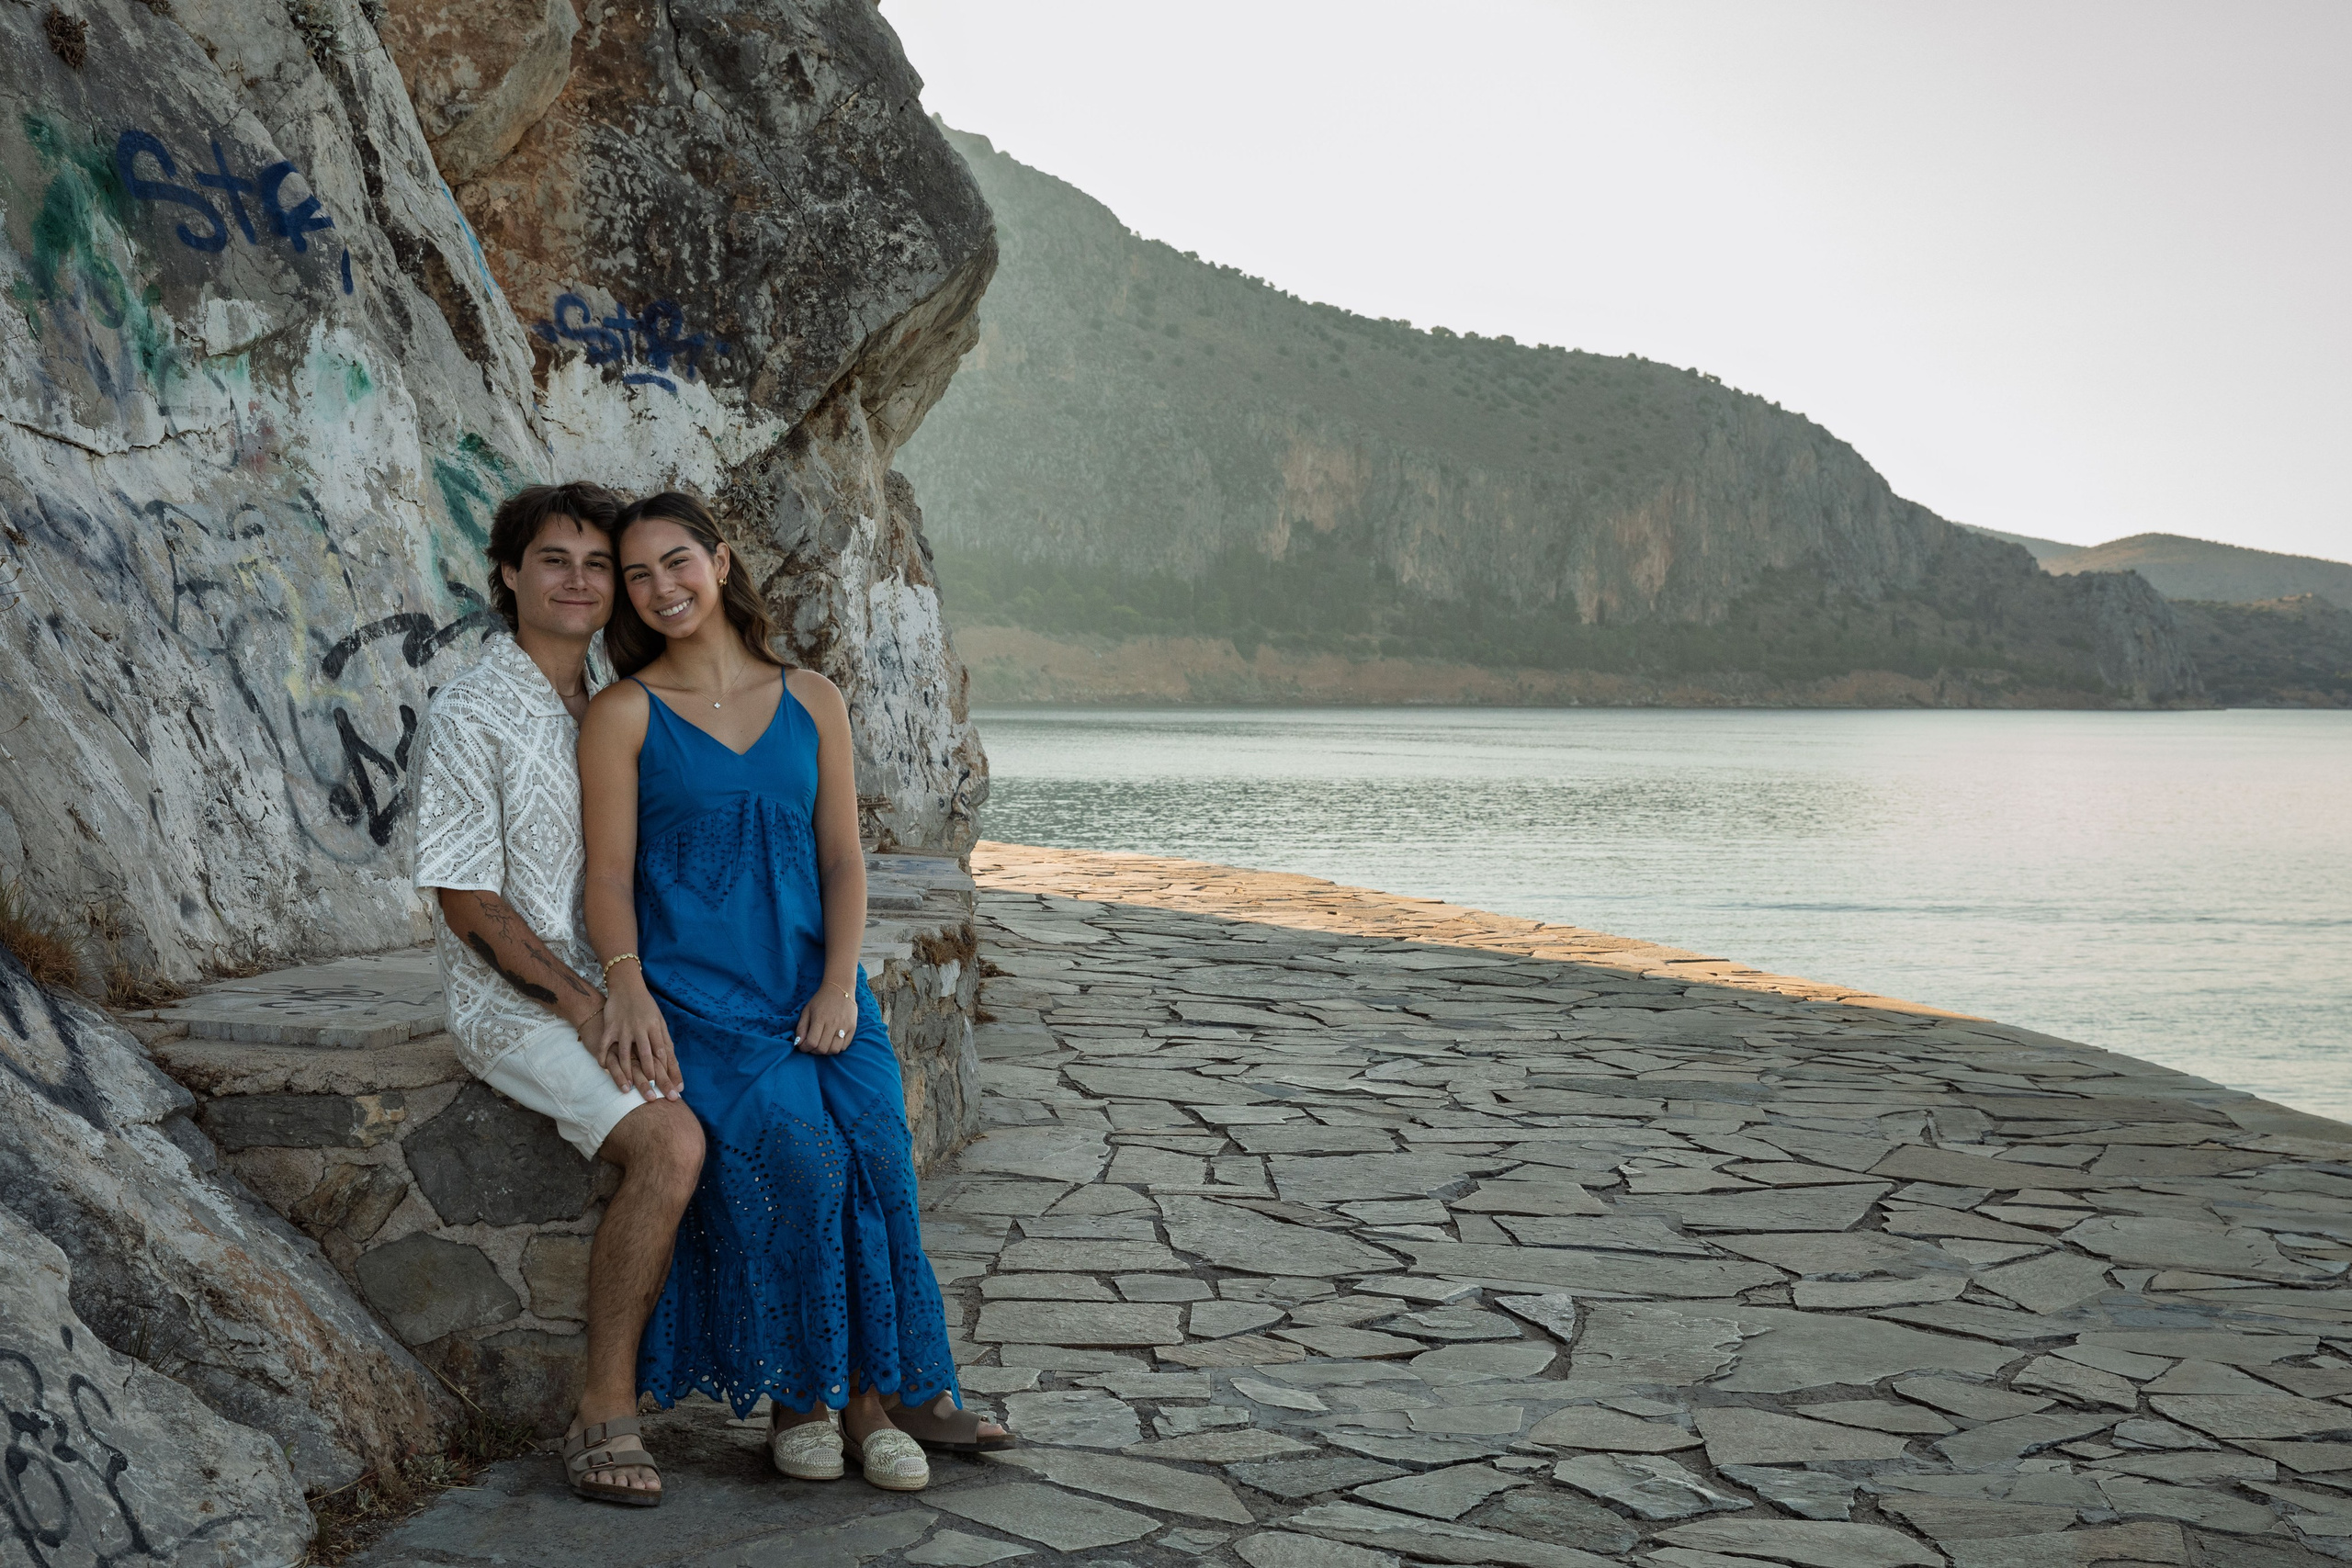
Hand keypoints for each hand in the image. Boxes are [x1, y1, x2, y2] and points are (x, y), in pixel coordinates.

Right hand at [598, 975, 683, 1098]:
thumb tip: (673, 1062)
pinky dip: (604, 1057)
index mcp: (656, 1027)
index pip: (664, 1053)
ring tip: (629, 1088)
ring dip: (627, 1072)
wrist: (626, 987)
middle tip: (654, 1094)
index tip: (673, 1087)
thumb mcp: (660, 1021)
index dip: (668, 1071)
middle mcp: (641, 1029)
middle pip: (647, 1056)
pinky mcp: (610, 1028)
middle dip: (651, 1076)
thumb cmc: (646, 1007)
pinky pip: (605, 1045)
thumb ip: (665, 1040)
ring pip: (625, 1054)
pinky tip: (604, 1068)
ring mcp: (624, 1029)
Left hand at [794, 980, 858, 1055]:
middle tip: (812, 1046)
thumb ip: (801, 1027)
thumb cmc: (821, 1000)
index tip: (803, 1046)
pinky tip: (832, 1041)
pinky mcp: (853, 1028)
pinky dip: (837, 1048)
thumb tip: (798, 1043)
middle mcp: (833, 1023)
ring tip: (823, 1044)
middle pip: (823, 1049)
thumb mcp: (807, 1010)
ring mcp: (844, 1026)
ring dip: (826, 1051)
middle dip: (814, 1051)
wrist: (840, 988)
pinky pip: (844, 1046)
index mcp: (820, 1018)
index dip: (805, 1048)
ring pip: (834, 1050)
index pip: (812, 1042)